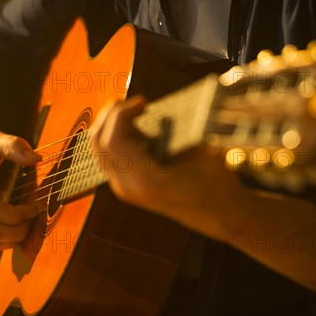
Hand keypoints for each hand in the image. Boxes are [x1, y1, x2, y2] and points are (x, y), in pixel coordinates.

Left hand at [90, 96, 250, 234]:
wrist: (217, 213)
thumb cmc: (216, 181)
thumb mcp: (203, 151)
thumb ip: (177, 132)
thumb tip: (161, 105)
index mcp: (147, 182)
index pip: (114, 140)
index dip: (123, 114)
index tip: (145, 102)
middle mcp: (129, 188)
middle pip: (99, 142)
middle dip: (113, 114)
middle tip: (138, 103)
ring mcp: (124, 188)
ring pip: (98, 149)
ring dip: (112, 124)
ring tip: (138, 116)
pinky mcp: (125, 185)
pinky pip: (107, 155)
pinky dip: (116, 136)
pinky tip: (140, 132)